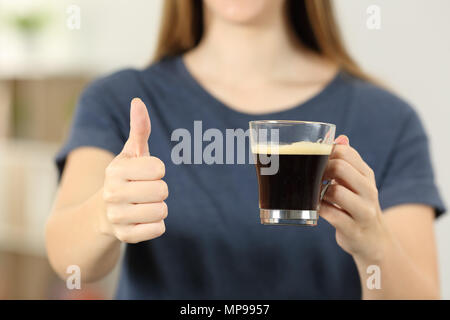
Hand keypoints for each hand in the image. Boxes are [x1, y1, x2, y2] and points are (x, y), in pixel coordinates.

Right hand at [100, 98, 167, 242]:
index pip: (159, 169)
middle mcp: (112, 193)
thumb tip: (138, 101)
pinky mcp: (125, 236)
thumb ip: (139, 128)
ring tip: (144, 205)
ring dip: (159, 207)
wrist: (103, 213)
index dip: (157, 171)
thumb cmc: (125, 177)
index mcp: (115, 170)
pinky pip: (158, 229)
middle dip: (159, 190)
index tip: (145, 173)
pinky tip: (142, 220)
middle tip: (144, 191)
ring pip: (162, 211)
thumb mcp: (131, 153)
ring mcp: (117, 217)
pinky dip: (156, 225)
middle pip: (162, 191)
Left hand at [320, 135, 392, 262]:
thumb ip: (347, 161)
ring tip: (314, 194)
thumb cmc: (358, 206)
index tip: (315, 161)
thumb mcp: (358, 182)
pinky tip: (316, 208)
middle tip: (311, 177)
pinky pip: (331, 214)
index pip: (346, 152)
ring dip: (318, 192)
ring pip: (335, 191)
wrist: (375, 241)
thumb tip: (339, 137)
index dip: (325, 153)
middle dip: (320, 170)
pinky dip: (318, 209)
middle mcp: (368, 190)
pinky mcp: (353, 229)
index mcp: (367, 175)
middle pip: (340, 168)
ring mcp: (363, 210)